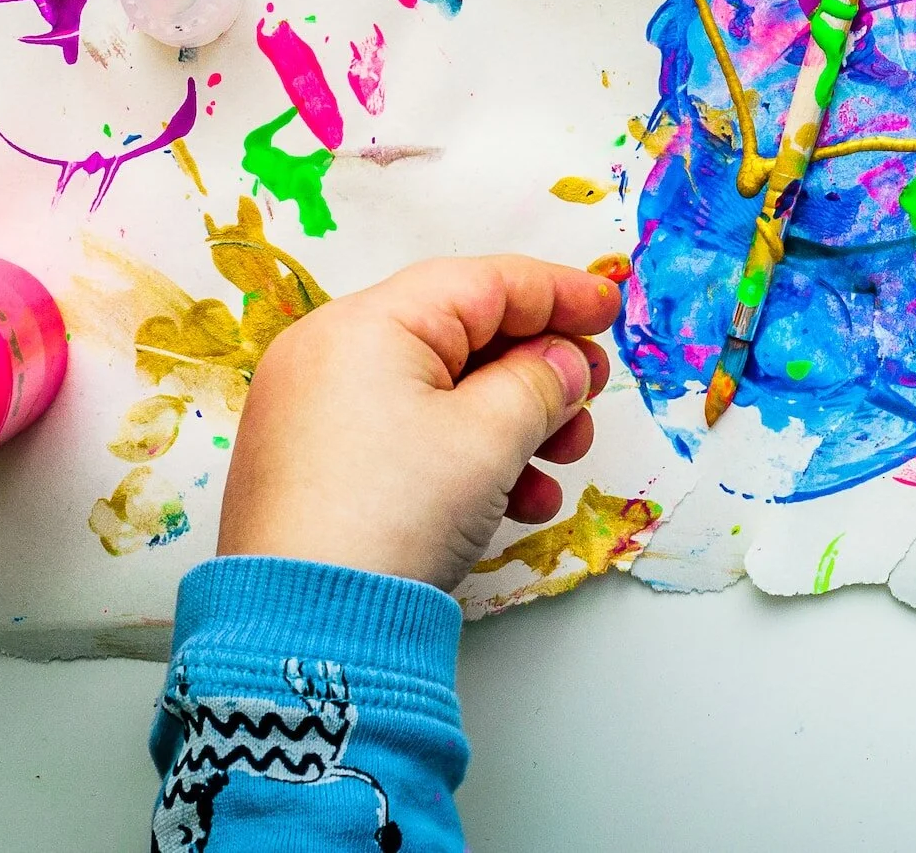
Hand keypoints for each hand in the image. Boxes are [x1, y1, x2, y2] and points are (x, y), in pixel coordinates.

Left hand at [217, 255, 621, 590]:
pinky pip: (408, 434)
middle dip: (538, 371)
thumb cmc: (393, 516)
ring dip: (513, 421)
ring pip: (441, 391)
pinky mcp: (318, 466)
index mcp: (365, 325)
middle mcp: (330, 356)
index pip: (481, 283)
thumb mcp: (490, 438)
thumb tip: (565, 361)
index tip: (609, 309)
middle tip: (588, 401)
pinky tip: (516, 500)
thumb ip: (542, 381)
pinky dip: (467, 454)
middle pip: (462, 337)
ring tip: (559, 464)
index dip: (556, 292)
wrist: (306, 632)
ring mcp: (317, 413)